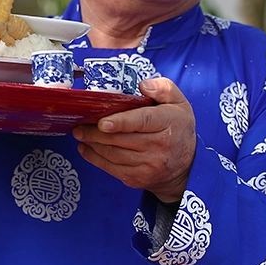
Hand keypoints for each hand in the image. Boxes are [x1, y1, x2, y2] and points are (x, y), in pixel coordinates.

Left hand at [72, 77, 195, 203]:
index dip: (121, 122)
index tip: (102, 122)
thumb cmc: (177, 128)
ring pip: (113, 154)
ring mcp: (148, 165)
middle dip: (96, 132)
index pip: (142, 121)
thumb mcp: (179, 103)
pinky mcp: (138, 178)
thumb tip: (143, 86)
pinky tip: (86, 148)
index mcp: (168, 122)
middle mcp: (159, 146)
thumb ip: (163, 88)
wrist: (186, 167)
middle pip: (121, 139)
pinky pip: (111, 168)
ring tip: (80, 133)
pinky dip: (95, 158)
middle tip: (79, 124)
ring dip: (92, 143)